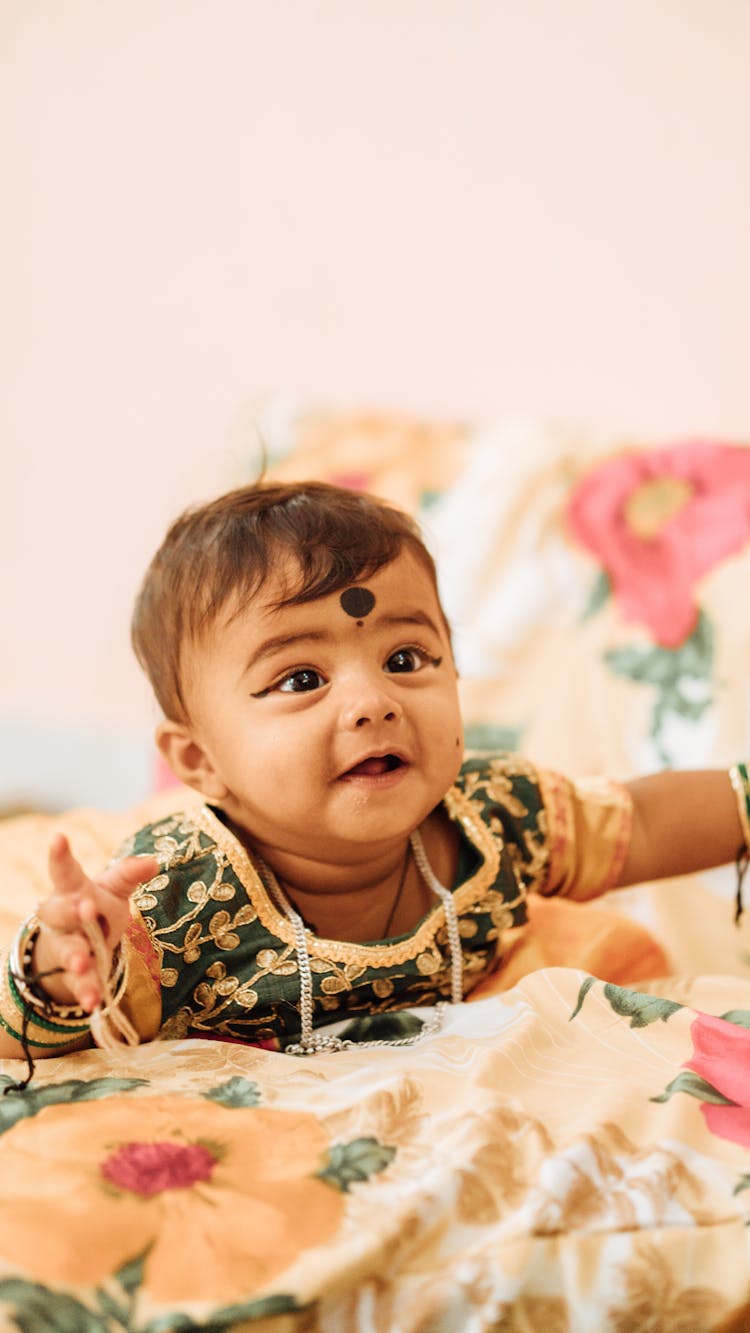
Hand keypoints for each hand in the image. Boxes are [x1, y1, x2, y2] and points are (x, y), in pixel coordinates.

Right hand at [33, 834, 159, 1012]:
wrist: (77, 946)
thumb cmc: (96, 907)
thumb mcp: (112, 889)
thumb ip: (128, 875)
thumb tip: (154, 861)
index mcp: (73, 890)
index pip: (65, 870)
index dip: (61, 855)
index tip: (59, 837)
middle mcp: (62, 916)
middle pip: (61, 909)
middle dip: (72, 910)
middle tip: (84, 907)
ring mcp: (65, 945)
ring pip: (67, 950)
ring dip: (75, 957)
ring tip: (82, 964)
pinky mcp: (73, 974)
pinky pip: (78, 983)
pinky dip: (86, 992)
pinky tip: (92, 1003)